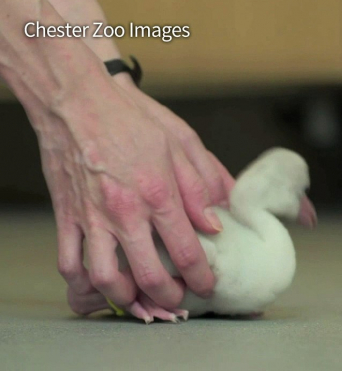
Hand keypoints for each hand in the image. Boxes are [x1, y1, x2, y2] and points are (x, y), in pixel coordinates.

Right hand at [37, 76, 231, 312]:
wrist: (76, 100)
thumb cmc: (131, 118)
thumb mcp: (182, 143)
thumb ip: (203, 185)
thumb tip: (216, 222)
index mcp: (158, 193)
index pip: (186, 251)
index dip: (201, 277)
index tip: (207, 286)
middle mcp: (125, 212)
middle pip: (149, 275)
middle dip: (168, 297)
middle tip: (177, 300)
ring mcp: (92, 217)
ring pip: (105, 278)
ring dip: (126, 298)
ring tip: (141, 298)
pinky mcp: (67, 216)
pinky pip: (69, 262)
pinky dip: (83, 282)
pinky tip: (101, 282)